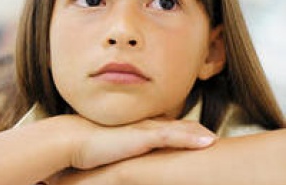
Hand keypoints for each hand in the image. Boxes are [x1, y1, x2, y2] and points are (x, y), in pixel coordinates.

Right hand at [55, 115, 215, 169]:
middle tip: (214, 139)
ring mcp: (145, 129)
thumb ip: (119, 155)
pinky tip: (209, 141)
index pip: (165, 128)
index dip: (183, 132)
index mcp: (136, 129)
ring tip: (218, 141)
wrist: (72, 139)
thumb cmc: (86, 148)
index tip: (198, 138)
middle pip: (177, 126)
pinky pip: (174, 136)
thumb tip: (120, 166)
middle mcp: (143, 126)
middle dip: (196, 131)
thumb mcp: (108, 151)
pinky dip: (192, 138)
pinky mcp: (143, 136)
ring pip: (181, 129)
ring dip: (200, 133)